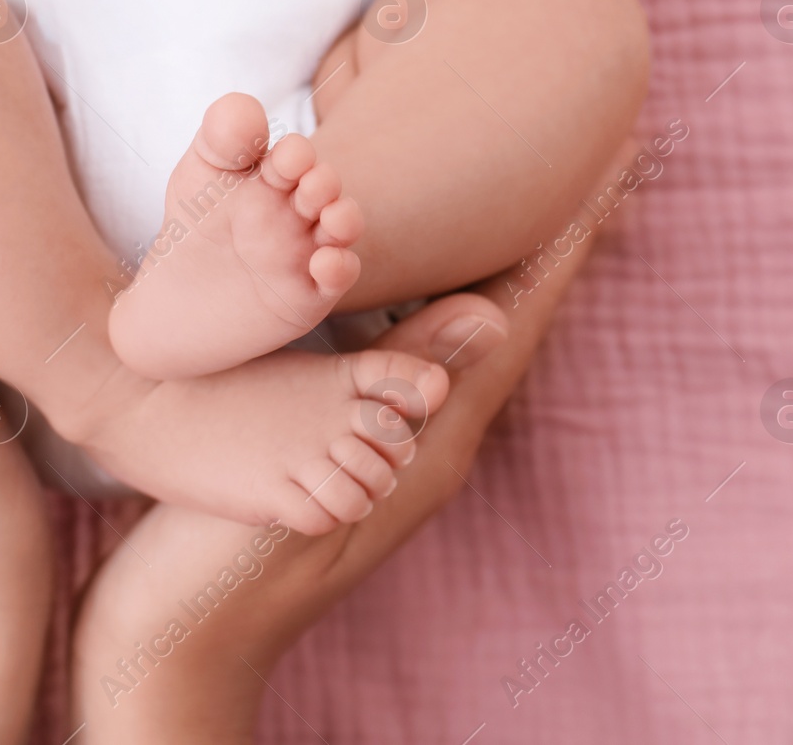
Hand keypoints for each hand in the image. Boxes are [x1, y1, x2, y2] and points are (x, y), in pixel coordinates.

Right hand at [70, 147, 634, 742]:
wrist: (174, 639)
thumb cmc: (227, 567)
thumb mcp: (315, 476)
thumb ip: (392, 400)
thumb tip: (491, 313)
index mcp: (429, 442)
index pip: (516, 319)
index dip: (565, 237)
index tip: (618, 154)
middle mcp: (426, 438)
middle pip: (505, 316)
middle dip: (547, 238)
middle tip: (591, 153)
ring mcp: (389, 444)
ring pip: (458, 332)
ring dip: (497, 263)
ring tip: (525, 192)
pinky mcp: (346, 445)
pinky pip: (412, 354)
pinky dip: (434, 298)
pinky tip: (421, 273)